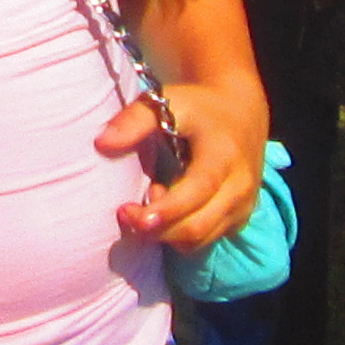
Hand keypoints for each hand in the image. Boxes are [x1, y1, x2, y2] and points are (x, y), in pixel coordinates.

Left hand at [107, 76, 263, 249]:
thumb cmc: (197, 107)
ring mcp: (243, 207)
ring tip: (150, 200)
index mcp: (224, 156)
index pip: (196, 192)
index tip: (128, 213)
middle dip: (156, 229)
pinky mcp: (239, 219)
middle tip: (126, 212)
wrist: (241, 112)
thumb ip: (135, 120)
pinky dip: (180, 234)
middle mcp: (239, 186)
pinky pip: (205, 241)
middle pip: (196, 227)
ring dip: (166, 233)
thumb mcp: (168, 103)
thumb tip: (101, 144)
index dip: (164, 210)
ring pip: (199, 241)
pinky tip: (168, 208)